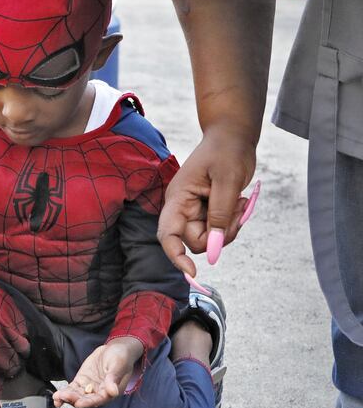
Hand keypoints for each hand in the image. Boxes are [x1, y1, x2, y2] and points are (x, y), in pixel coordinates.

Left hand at [53, 337, 142, 407]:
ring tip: (58, 398)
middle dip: (75, 400)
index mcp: (110, 392)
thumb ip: (114, 378)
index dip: (89, 403)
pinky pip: (72, 389)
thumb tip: (113, 392)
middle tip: (65, 397)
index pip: (98, 400)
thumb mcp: (119, 365)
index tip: (79, 403)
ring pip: (77, 396)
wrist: (115, 349)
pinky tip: (57, 396)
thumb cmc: (121, 357)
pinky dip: (65, 393)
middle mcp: (99, 393)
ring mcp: (89, 387)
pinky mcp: (82, 381)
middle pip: (86, 401)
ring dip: (67, 398)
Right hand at [158, 127, 254, 274]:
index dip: (175, 256)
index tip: (192, 272)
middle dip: (219, 235)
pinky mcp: (206, 210)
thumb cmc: (227, 151)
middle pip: (195, 241)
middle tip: (238, 213)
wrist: (232, 135)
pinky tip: (238, 202)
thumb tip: (214, 248)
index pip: (167, 235)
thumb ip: (220, 215)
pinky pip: (219, 229)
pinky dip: (232, 222)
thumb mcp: (228, 181)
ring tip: (239, 202)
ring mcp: (194, 210)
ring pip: (210, 238)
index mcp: (178, 198)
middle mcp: (182, 207)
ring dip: (229, 227)